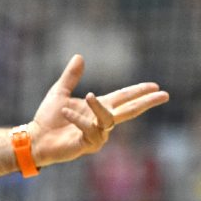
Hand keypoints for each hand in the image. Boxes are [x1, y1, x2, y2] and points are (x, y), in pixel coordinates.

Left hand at [29, 54, 168, 166]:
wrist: (36, 138)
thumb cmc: (48, 118)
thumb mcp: (59, 92)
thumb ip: (71, 76)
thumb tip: (79, 56)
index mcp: (98, 107)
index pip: (123, 98)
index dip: (138, 92)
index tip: (155, 86)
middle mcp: (101, 121)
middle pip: (129, 111)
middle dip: (146, 102)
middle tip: (164, 95)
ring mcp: (97, 134)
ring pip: (109, 119)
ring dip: (99, 107)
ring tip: (88, 95)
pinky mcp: (89, 144)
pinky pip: (90, 129)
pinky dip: (79, 119)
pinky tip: (66, 112)